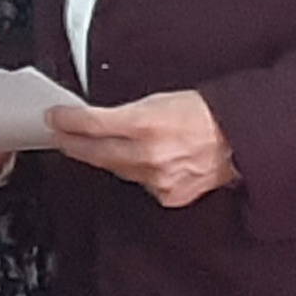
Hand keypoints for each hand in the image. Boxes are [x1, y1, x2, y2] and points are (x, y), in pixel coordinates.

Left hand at [48, 90, 237, 207]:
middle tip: (60, 135)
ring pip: (117, 170)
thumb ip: (128, 115)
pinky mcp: (168, 196)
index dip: (67, 121)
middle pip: (96, 152)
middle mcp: (149, 154)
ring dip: (106, 158)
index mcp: (146, 123)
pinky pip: (141, 184)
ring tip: (95, 146)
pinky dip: (138, 173)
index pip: (93, 124)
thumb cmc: (206, 113)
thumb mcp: (162, 100)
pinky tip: (142, 162)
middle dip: (73, 143)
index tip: (54, 118)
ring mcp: (158, 179)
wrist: (240, 139)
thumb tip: (100, 122)